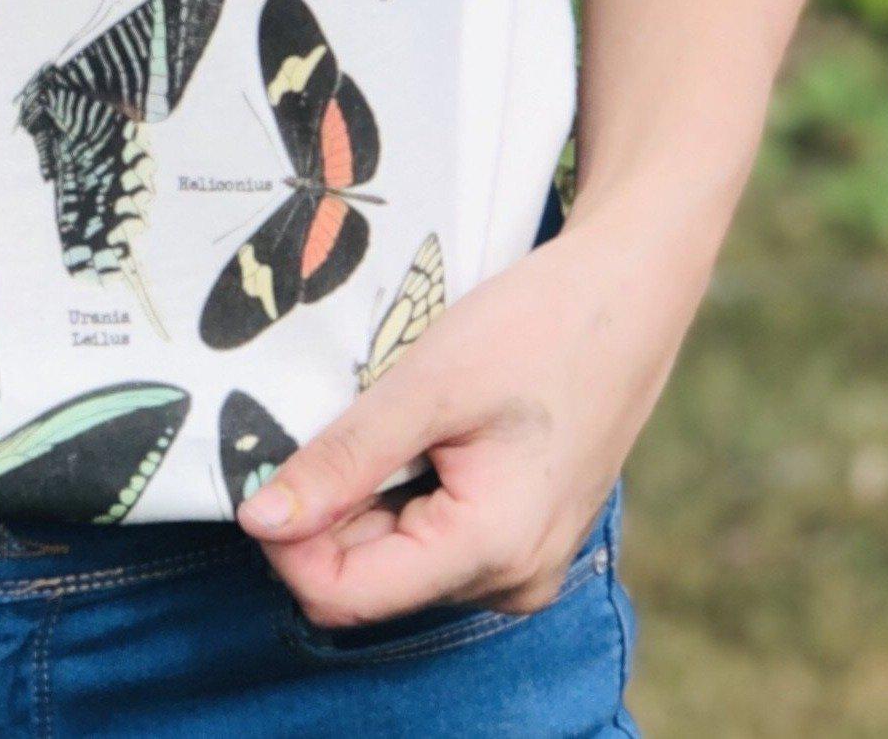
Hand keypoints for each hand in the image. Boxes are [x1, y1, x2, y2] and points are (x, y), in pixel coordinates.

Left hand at [233, 196, 711, 629]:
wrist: (629, 294)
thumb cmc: (538, 327)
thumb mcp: (426, 385)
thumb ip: (343, 460)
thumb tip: (258, 518)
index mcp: (491, 552)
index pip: (343, 593)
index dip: (287, 539)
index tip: (263, 462)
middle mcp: (510, 580)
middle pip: (368, 576)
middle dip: (327, 508)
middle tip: (324, 417)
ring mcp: (521, 563)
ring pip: (396, 555)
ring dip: (364, 494)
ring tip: (383, 412)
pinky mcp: (521, 536)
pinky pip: (433, 535)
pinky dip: (402, 488)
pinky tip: (414, 426)